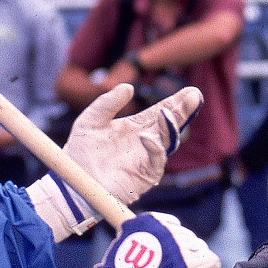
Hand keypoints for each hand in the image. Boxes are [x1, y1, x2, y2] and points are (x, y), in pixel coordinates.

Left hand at [66, 82, 201, 204]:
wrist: (72, 181)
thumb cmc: (80, 153)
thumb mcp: (90, 120)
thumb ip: (107, 103)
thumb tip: (129, 87)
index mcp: (134, 127)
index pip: (160, 112)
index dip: (175, 102)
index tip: (191, 91)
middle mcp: (145, 142)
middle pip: (170, 124)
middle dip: (182, 111)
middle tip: (195, 96)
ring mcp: (146, 159)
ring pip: (167, 141)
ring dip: (172, 126)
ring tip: (171, 112)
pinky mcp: (144, 176)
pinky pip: (155, 161)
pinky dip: (154, 148)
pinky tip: (147, 136)